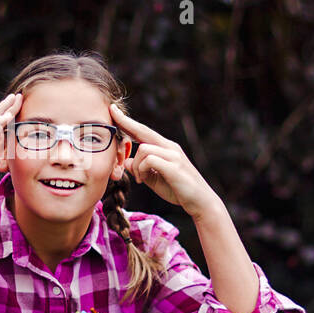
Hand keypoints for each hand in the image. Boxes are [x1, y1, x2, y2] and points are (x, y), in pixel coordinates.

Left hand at [110, 103, 218, 217]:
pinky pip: (149, 160)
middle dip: (126, 121)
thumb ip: (140, 170)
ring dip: (135, 165)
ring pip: (143, 149)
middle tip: (112, 110)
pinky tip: (143, 180)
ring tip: (139, 179)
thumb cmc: (178, 190)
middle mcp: (169, 147)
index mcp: (165, 148)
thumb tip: (125, 162)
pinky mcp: (174, 166)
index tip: (114, 110)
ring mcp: (173, 155)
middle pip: (143, 130)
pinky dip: (141, 170)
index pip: (144, 131)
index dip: (128, 121)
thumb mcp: (154, 179)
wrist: (201, 202)